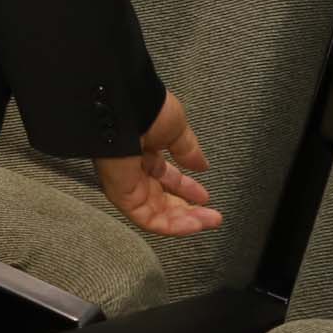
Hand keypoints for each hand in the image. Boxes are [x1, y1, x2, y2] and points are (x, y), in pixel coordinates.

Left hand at [93, 90, 220, 236]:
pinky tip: (195, 224)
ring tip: (210, 222)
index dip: (186, 188)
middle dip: (187, 208)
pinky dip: (172, 226)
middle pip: (161, 198)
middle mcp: (133, 168)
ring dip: (185, 221)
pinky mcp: (121, 195)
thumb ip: (188, 150)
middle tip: (211, 216)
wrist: (123, 106)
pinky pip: (147, 219)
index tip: (205, 196)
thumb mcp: (175, 129)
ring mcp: (126, 182)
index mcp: (144, 150)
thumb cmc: (145, 109)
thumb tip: (202, 165)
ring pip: (156, 212)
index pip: (165, 176)